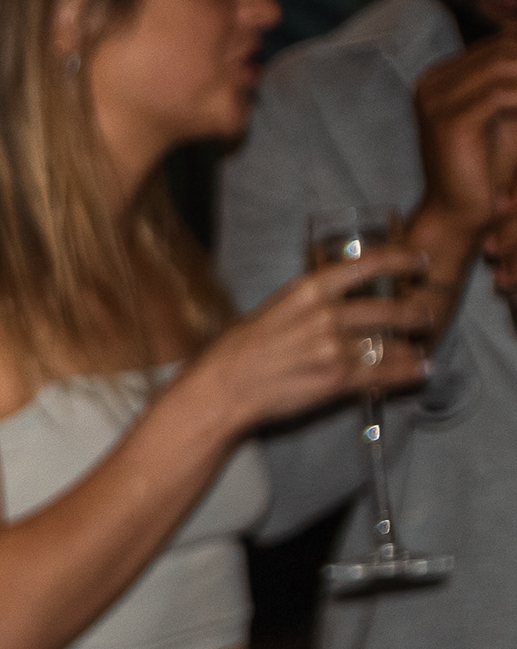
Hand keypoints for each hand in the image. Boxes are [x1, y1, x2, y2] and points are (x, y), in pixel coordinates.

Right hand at [195, 241, 435, 426]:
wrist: (223, 389)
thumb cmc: (237, 351)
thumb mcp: (270, 310)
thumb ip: (306, 303)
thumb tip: (333, 299)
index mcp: (307, 291)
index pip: (366, 265)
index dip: (401, 259)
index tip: (418, 260)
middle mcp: (325, 315)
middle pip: (389, 309)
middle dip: (415, 313)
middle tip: (425, 316)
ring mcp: (334, 348)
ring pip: (392, 343)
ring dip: (412, 347)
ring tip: (420, 348)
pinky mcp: (338, 379)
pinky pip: (387, 374)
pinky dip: (409, 372)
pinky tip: (420, 370)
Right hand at [408, 30, 516, 269]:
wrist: (459, 212)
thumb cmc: (487, 167)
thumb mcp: (505, 115)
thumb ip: (514, 85)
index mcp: (440, 77)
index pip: (500, 44)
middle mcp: (431, 83)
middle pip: (502, 49)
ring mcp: (435, 100)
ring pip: (503, 65)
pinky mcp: (448, 122)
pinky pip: (501, 95)